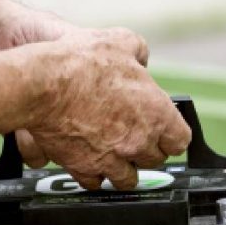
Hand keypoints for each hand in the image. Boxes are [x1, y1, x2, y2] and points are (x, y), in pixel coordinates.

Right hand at [22, 28, 190, 189]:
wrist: (45, 85)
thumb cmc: (83, 64)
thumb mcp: (122, 41)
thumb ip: (139, 53)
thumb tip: (139, 60)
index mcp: (156, 114)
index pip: (180, 141)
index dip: (171, 135)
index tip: (165, 133)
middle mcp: (138, 142)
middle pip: (154, 160)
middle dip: (146, 150)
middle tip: (134, 138)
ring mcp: (111, 159)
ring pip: (128, 179)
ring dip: (123, 169)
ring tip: (114, 157)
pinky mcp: (84, 168)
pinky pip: (95, 183)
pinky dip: (94, 175)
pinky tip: (89, 162)